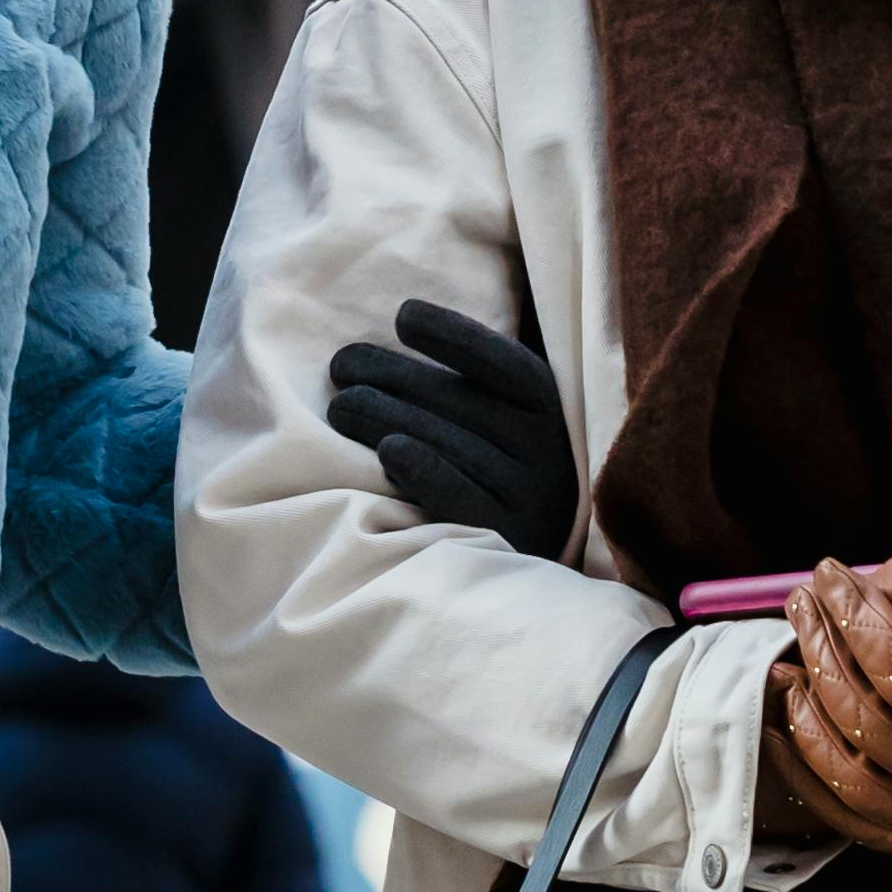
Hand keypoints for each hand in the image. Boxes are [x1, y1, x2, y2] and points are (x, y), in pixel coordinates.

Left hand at [329, 301, 581, 560]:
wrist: (532, 576)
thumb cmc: (502, 475)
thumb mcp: (511, 424)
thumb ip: (477, 385)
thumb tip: (406, 323)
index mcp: (551, 411)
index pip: (506, 364)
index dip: (455, 335)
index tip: (403, 315)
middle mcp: (548, 452)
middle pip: (462, 403)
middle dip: (395, 375)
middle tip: (342, 364)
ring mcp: (530, 500)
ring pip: (451, 445)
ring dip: (389, 418)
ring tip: (340, 405)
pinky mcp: (504, 541)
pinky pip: (462, 499)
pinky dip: (425, 470)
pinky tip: (387, 449)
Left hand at [752, 496, 891, 847]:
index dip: (856, 616)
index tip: (834, 572)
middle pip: (858, 710)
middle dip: (821, 644)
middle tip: (801, 596)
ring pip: (842, 767)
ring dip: (805, 709)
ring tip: (789, 657)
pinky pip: (852, 819)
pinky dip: (810, 777)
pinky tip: (787, 736)